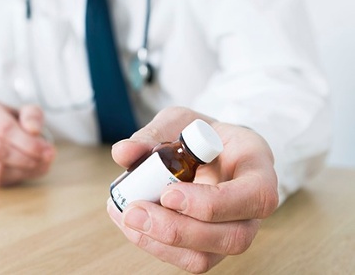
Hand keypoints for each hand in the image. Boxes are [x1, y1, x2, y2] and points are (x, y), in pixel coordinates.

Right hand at [0, 100, 55, 186]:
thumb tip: (33, 130)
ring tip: (37, 164)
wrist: (3, 134)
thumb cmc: (18, 122)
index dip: (28, 143)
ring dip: (22, 170)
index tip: (47, 150)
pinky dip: (13, 179)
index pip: (4, 128)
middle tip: (44, 160)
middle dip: (25, 158)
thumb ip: (34, 117)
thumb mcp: (30, 113)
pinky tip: (24, 170)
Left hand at [107, 107, 277, 272]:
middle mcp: (252, 206)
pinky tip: (130, 224)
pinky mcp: (209, 245)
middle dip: (178, 230)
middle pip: (233, 237)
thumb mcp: (180, 121)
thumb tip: (122, 152)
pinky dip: (153, 245)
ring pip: (207, 257)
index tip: (168, 194)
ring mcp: (233, 230)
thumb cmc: (199, 133)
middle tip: (135, 211)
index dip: (213, 203)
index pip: (255, 195)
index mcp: (257, 167)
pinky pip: (186, 259)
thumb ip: (154, 134)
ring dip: (160, 243)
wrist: (205, 149)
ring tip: (127, 217)